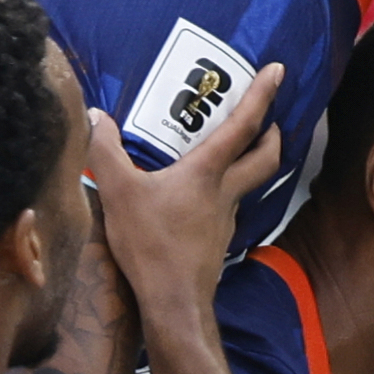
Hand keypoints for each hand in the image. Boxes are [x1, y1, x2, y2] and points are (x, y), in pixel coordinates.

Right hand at [92, 64, 282, 313]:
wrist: (174, 303)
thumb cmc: (151, 245)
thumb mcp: (118, 193)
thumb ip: (105, 151)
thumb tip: (95, 116)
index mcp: (208, 172)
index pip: (244, 125)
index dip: (263, 94)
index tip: (278, 70)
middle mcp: (226, 192)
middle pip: (266, 157)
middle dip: (272, 132)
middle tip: (268, 116)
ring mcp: (226, 219)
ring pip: (250, 183)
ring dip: (250, 162)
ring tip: (230, 149)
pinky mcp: (217, 240)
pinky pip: (228, 205)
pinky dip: (224, 190)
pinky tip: (200, 195)